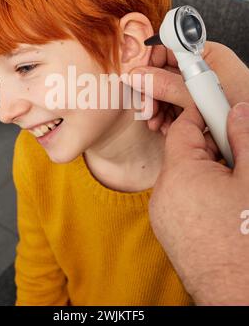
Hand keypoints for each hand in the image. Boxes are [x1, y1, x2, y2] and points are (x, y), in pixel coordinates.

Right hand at [129, 42, 248, 134]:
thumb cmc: (242, 108)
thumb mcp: (199, 96)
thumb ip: (167, 85)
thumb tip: (137, 76)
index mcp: (206, 55)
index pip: (168, 48)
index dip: (149, 61)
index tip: (136, 78)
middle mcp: (202, 70)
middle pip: (164, 73)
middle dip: (151, 92)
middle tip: (146, 108)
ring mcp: (199, 89)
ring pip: (166, 93)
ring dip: (156, 108)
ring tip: (155, 122)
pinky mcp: (198, 107)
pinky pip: (174, 108)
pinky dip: (165, 118)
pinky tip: (163, 128)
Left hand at [148, 102, 248, 305]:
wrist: (236, 295)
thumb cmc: (245, 242)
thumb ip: (243, 138)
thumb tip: (237, 113)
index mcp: (180, 174)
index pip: (184, 127)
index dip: (202, 113)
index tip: (217, 109)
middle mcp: (163, 193)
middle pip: (185, 152)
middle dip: (212, 147)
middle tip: (237, 156)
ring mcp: (163, 214)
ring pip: (185, 177)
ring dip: (208, 172)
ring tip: (234, 190)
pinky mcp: (169, 231)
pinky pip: (182, 198)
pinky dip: (200, 193)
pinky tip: (224, 208)